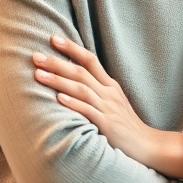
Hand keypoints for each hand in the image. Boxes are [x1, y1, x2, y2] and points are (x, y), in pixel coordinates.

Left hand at [32, 35, 182, 179]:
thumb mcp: (113, 101)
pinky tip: (58, 98)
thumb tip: (72, 79)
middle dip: (57, 62)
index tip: (53, 38)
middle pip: (81, 71)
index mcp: (110, 85)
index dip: (72, 48)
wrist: (146, 144)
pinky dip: (73, 104)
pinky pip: (88, 111)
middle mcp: (109, 93)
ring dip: (59, 81)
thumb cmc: (125, 124)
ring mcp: (108, 108)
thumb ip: (96, 89)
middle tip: (36, 56)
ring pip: (82, 89)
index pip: (90, 60)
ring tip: (38, 74)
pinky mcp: (107, 124)